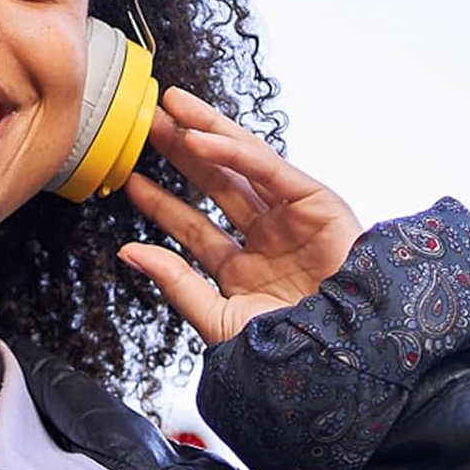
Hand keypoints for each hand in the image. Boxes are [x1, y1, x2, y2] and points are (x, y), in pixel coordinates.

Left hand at [117, 86, 363, 347]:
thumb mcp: (218, 317)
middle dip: (179, 152)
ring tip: (170, 107)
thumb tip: (127, 252)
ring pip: (241, 164)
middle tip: (145, 122)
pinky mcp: (319, 203)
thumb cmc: (289, 352)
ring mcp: (292, 219)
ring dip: (205, 132)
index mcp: (242, 268)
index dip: (160, 202)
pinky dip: (235, 151)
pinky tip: (199, 138)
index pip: (192, 226)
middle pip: (214, 184)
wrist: (343, 361)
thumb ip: (174, 282)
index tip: (129, 180)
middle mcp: (267, 238)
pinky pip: (270, 170)